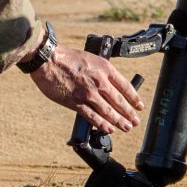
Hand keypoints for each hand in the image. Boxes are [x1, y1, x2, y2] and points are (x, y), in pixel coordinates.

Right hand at [28, 42, 143, 132]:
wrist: (47, 60)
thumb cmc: (66, 57)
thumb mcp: (91, 59)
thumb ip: (101, 72)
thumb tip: (109, 86)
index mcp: (105, 68)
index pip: (125, 86)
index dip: (134, 98)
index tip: (139, 106)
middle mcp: (99, 81)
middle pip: (119, 101)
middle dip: (129, 113)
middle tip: (136, 121)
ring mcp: (88, 93)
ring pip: (108, 111)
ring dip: (119, 121)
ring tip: (126, 127)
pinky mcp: (76, 102)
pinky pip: (92, 116)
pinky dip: (102, 124)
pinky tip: (109, 129)